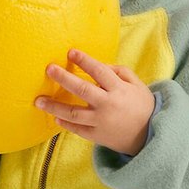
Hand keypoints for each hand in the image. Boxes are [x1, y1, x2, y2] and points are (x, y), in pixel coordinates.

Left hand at [34, 49, 154, 156]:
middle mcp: (108, 105)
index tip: (70, 52)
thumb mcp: (136, 84)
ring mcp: (101, 122)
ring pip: (73, 113)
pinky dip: (65, 124)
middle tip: (49, 69)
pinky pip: (78, 130)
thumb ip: (118, 71)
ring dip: (54, 107)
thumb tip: (97, 65)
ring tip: (39, 101)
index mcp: (119, 89)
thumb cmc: (142, 106)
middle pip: (82, 90)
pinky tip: (55, 117)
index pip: (99, 71)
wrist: (149, 136)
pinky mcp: (98, 136)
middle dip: (64, 78)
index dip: (84, 61)